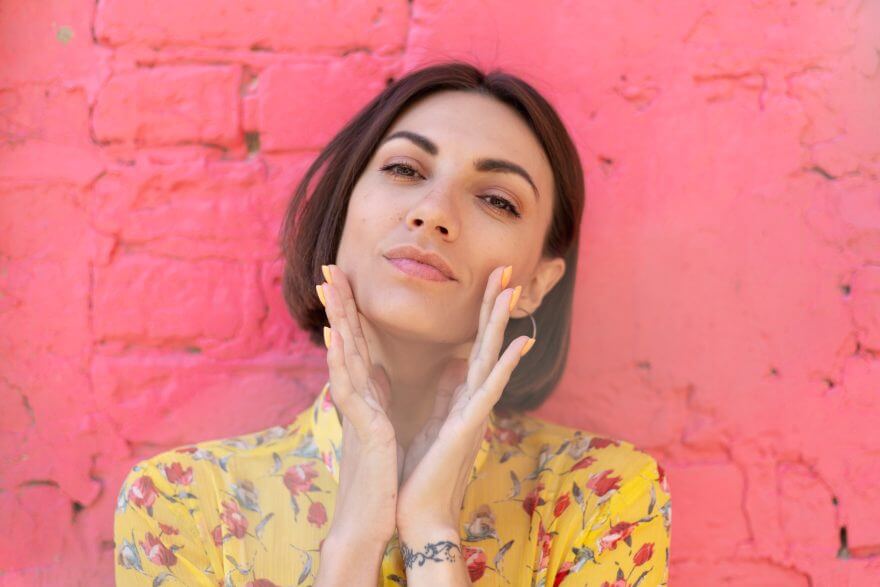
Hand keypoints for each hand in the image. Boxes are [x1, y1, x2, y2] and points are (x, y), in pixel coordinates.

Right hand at [318, 264, 401, 547]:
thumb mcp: (381, 424)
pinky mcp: (363, 426)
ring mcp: (356, 409)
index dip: (351, 310)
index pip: (358, 343)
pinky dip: (340, 358)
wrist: (370, 517)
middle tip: (328, 268)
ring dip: (336, 319)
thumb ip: (379, 395)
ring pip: (343, 355)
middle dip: (338, 304)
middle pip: (346, 341)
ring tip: (328, 286)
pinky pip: (349, 386)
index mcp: (366, 393)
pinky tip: (333, 333)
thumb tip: (380, 370)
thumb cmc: (376, 474)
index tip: (345, 279)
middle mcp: (355, 396)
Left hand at [396, 264, 534, 535]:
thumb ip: (446, 394)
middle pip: (487, 343)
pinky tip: (518, 343)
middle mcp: (474, 400)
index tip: (490, 280)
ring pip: (491, 358)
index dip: (482, 313)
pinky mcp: (468, 428)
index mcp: (462, 396)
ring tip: (512, 291)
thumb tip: (453, 366)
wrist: (418, 512)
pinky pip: (489, 391)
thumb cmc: (423, 471)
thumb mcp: (434, 422)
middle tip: (506, 269)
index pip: (475, 345)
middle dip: (495, 306)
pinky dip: (504, 366)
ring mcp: (475, 413)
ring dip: (501, 324)